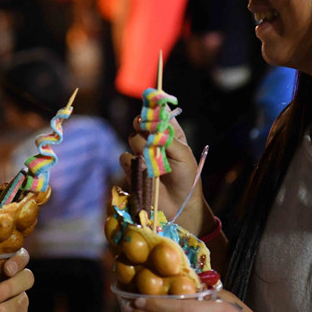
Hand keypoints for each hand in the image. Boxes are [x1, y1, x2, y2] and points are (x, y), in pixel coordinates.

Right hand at [120, 115, 212, 235]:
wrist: (179, 205)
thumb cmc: (187, 178)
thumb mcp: (183, 155)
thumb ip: (168, 138)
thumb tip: (153, 124)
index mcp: (170, 134)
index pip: (159, 114)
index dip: (154, 108)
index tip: (151, 106)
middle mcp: (154, 141)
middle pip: (141, 122)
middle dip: (142, 123)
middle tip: (147, 129)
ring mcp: (142, 154)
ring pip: (132, 138)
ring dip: (141, 147)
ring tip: (154, 161)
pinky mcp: (132, 168)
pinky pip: (125, 157)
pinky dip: (132, 162)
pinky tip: (144, 171)